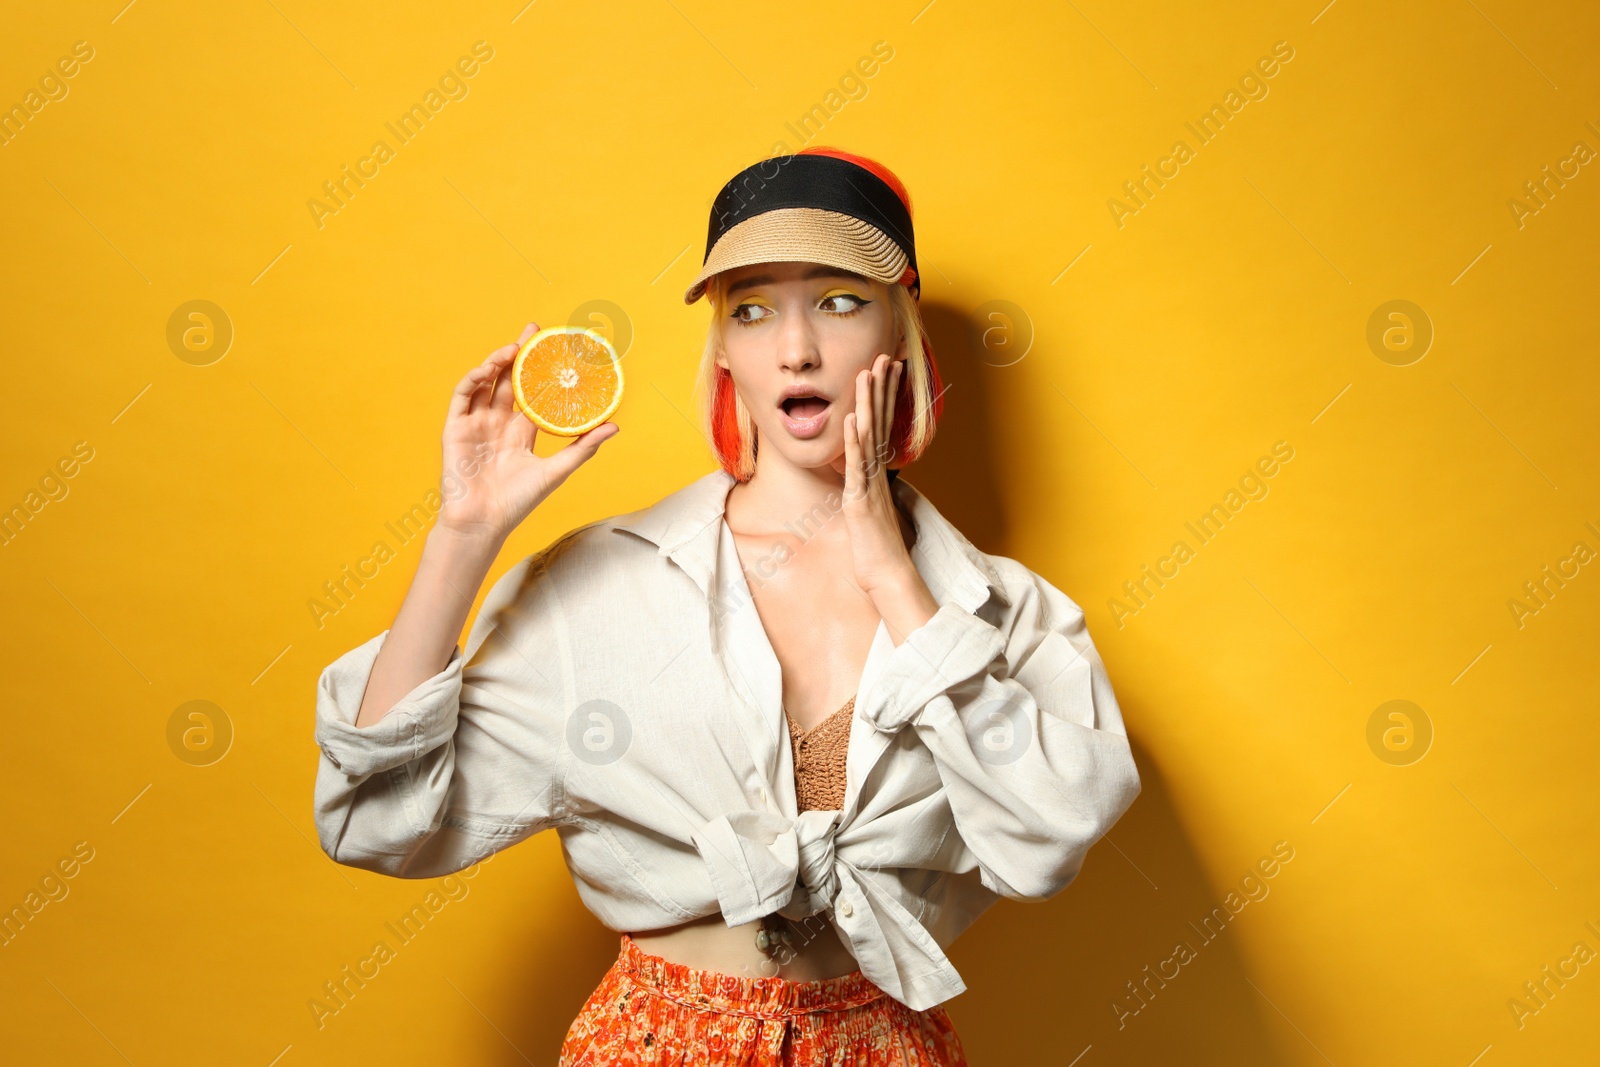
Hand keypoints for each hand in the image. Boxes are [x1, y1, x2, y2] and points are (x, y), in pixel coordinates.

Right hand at [436, 322, 618, 542]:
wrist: (483, 522)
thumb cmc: (518, 502)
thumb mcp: (556, 470)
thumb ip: (583, 448)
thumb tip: (614, 426)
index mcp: (521, 432)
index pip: (531, 392)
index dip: (540, 370)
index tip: (554, 348)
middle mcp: (498, 423)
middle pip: (508, 380)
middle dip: (519, 354)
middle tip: (533, 330)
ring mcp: (476, 424)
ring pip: (485, 383)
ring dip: (497, 362)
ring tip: (514, 348)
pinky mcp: (455, 429)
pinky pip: (462, 397)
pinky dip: (473, 379)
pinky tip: (489, 369)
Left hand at [839, 353, 914, 594]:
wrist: (887, 575)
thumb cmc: (878, 548)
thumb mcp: (870, 511)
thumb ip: (868, 489)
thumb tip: (865, 476)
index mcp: (877, 474)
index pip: (882, 427)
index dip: (884, 398)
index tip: (887, 371)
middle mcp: (877, 474)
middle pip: (879, 423)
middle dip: (881, 389)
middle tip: (885, 357)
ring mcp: (870, 485)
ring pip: (868, 437)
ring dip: (867, 404)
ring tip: (867, 374)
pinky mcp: (861, 500)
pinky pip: (857, 466)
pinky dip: (853, 442)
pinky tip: (851, 419)